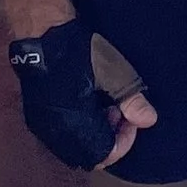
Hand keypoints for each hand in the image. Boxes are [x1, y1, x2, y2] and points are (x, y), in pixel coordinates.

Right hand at [8, 18, 157, 171]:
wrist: (40, 31)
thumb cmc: (77, 51)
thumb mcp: (112, 72)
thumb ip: (132, 100)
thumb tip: (149, 121)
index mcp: (74, 126)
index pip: (105, 155)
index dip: (124, 142)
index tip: (131, 117)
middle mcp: (55, 132)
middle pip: (90, 154)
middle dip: (110, 138)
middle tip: (118, 110)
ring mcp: (43, 126)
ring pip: (76, 146)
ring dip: (94, 133)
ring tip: (103, 105)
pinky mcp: (37, 115)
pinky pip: (63, 135)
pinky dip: (79, 127)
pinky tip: (85, 103)